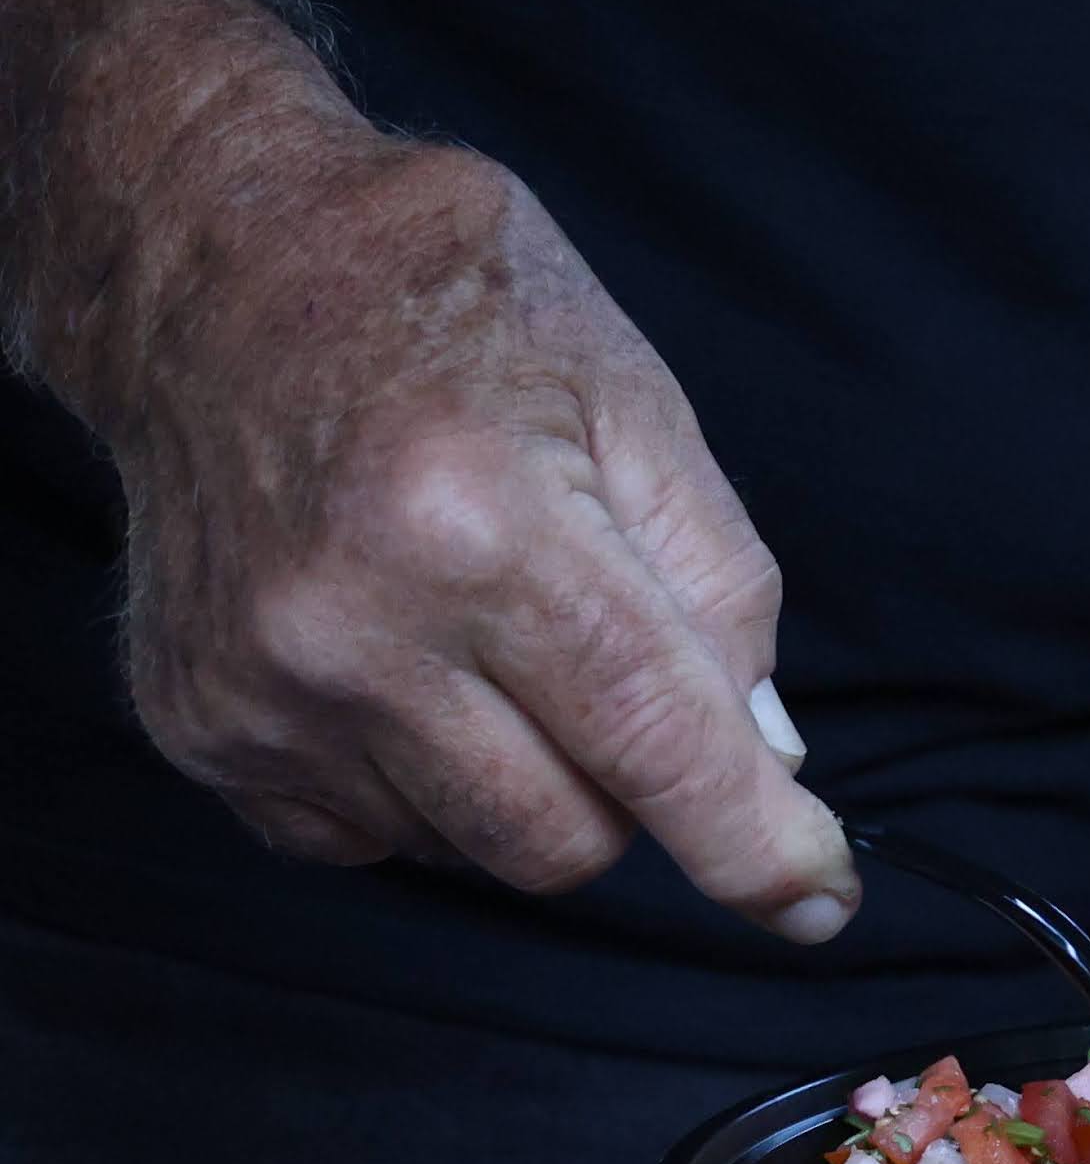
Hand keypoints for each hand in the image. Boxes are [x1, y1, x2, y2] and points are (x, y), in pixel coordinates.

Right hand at [90, 119, 854, 939]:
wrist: (210, 264)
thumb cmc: (441, 307)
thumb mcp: (634, 401)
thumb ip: (720, 590)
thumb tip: (767, 760)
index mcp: (477, 526)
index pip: (653, 744)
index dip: (754, 845)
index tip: (816, 900)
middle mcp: (351, 626)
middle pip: (570, 839)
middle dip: (630, 789)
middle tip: (608, 668)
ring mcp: (260, 687)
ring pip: (475, 851)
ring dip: (524, 781)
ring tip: (485, 636)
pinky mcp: (200, 725)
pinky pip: (369, 839)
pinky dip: (420, 785)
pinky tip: (400, 663)